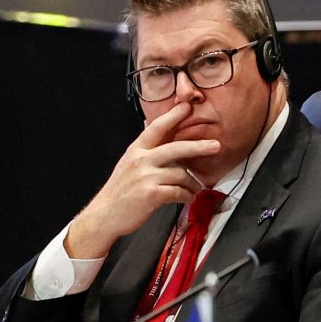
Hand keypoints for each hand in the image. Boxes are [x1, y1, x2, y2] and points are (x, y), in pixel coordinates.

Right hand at [67, 102, 219, 257]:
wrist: (105, 214)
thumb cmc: (119, 191)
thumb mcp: (127, 163)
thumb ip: (143, 149)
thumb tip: (150, 127)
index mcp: (135, 150)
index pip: (156, 128)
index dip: (173, 116)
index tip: (187, 107)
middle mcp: (141, 160)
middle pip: (176, 148)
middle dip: (199, 147)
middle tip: (215, 146)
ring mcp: (146, 177)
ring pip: (181, 174)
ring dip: (193, 183)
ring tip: (197, 188)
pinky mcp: (152, 194)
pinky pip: (178, 192)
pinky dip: (186, 195)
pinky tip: (188, 197)